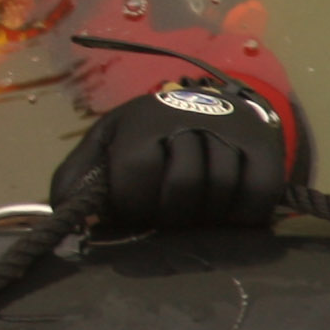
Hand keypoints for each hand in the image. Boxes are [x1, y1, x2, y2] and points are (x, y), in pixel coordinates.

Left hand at [54, 77, 288, 232]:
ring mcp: (231, 129)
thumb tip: (64, 211)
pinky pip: (262, 191)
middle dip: (171, 215)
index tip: (133, 216)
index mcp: (141, 120)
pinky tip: (226, 220)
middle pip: (185, 182)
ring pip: (224, 186)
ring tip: (194, 222)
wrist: (206, 105)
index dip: (134, 204)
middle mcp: (189, 117)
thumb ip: (78, 177)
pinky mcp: (265, 146)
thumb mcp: (105, 145)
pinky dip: (244, 214)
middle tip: (166, 224)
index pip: (138, 168)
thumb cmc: (147, 135)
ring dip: (207, 216)